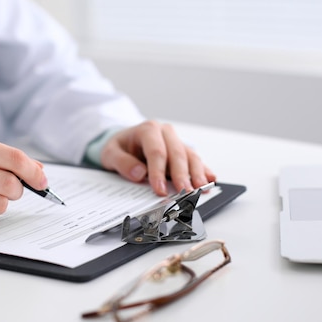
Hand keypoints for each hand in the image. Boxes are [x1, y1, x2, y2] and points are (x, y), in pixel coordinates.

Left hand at [99, 121, 215, 195]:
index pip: (156, 151)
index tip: (159, 190)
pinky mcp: (182, 151)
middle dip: (181, 175)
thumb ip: (122, 162)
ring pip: (190, 156)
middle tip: (184, 192)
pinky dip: (204, 170)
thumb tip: (138, 173)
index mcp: (148, 129)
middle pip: (177, 154)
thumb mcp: (110, 153)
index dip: (158, 172)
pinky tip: (210, 179)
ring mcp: (176, 141)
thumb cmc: (119, 147)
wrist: (125, 141)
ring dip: (197, 173)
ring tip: (201, 189)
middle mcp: (165, 133)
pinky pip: (195, 160)